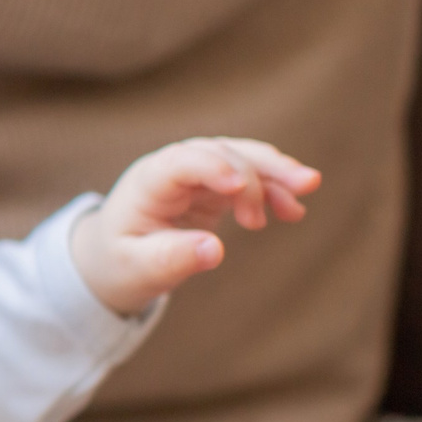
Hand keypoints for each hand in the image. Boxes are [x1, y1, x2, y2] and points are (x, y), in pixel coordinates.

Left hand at [70, 135, 319, 315]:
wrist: (113, 257)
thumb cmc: (120, 262)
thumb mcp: (138, 269)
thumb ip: (172, 259)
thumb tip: (214, 251)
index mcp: (147, 182)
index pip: (182, 162)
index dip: (213, 167)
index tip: (241, 186)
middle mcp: (173, 168)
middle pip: (220, 152)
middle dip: (259, 167)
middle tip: (301, 187)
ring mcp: (196, 174)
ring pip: (241, 158)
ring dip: (276, 172)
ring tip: (307, 190)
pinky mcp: (214, 186)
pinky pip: (250, 179)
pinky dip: (274, 190)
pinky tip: (293, 210)